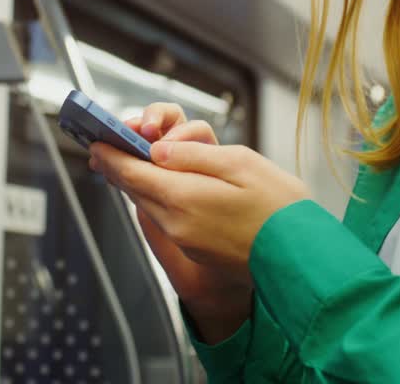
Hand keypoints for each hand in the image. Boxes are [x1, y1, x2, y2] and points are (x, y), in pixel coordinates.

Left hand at [89, 102, 310, 337]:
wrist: (303, 257)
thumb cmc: (280, 208)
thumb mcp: (241, 164)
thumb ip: (194, 155)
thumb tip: (158, 150)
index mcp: (183, 198)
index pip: (132, 172)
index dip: (111, 154)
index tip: (96, 141)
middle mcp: (176, 223)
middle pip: (135, 188)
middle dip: (120, 165)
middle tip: (108, 147)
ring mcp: (185, 239)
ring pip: (149, 203)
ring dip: (139, 181)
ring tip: (133, 160)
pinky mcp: (197, 248)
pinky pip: (167, 216)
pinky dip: (158, 196)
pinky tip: (166, 185)